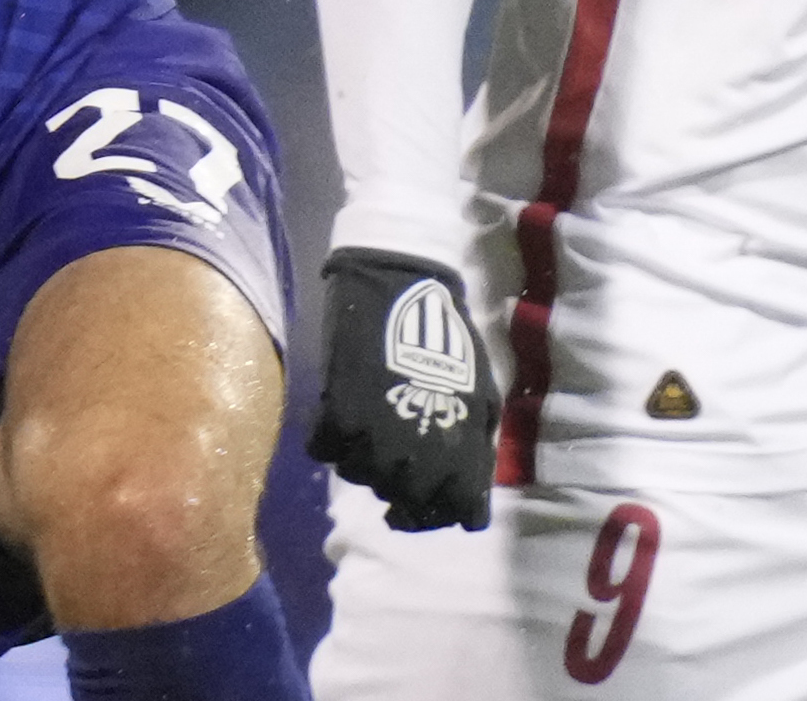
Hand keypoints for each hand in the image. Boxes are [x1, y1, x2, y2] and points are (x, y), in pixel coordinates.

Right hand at [308, 248, 499, 531]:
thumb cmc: (451, 342)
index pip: (456, 515)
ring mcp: (371, 444)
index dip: (446, 510)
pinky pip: (326, 451)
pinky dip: (333, 435)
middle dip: (404, 485)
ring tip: (372, 420)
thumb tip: (467, 495)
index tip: (434, 496)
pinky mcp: (335, 421)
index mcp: (458, 458)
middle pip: (404, 505)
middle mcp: (414, 463)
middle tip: (399, 449)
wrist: (402, 291)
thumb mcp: (481, 399)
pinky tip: (345, 409)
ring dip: (366, 457)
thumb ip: (476, 452)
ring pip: (361, 477)